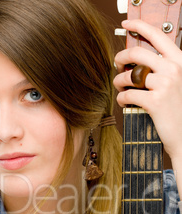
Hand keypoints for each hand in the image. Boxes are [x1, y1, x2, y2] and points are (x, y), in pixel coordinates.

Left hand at [113, 19, 181, 165]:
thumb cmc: (176, 109)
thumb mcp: (175, 82)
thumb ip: (161, 69)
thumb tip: (136, 62)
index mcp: (179, 61)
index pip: (157, 35)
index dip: (139, 26)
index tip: (126, 24)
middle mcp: (173, 69)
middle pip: (137, 53)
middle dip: (120, 58)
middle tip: (117, 65)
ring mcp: (165, 84)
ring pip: (129, 76)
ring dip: (119, 82)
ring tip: (121, 89)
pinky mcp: (155, 101)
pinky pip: (127, 94)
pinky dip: (121, 98)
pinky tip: (124, 102)